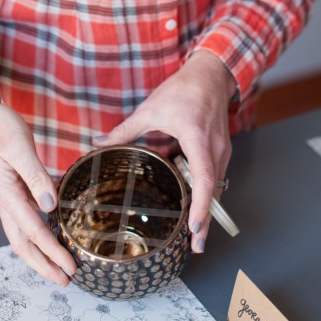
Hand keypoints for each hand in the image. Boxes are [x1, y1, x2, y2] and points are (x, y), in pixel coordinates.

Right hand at [0, 95, 75, 284]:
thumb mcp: (19, 147)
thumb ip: (36, 176)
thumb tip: (50, 206)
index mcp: (6, 195)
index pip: (34, 231)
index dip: (53, 252)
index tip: (70, 267)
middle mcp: (4, 203)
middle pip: (23, 245)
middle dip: (44, 265)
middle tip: (66, 280)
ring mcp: (5, 199)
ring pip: (21, 237)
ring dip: (39, 255)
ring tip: (58, 268)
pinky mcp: (10, 192)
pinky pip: (22, 222)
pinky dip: (36, 236)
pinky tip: (50, 236)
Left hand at [93, 50, 235, 252]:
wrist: (211, 74)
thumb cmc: (183, 89)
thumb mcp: (151, 108)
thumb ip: (125, 129)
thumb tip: (98, 143)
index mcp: (197, 139)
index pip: (205, 180)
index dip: (201, 208)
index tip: (196, 230)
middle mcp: (215, 149)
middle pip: (214, 191)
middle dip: (206, 219)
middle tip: (194, 246)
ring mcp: (222, 150)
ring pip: (217, 186)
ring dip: (206, 208)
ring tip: (193, 233)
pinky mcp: (221, 150)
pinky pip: (215, 177)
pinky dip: (206, 193)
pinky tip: (192, 204)